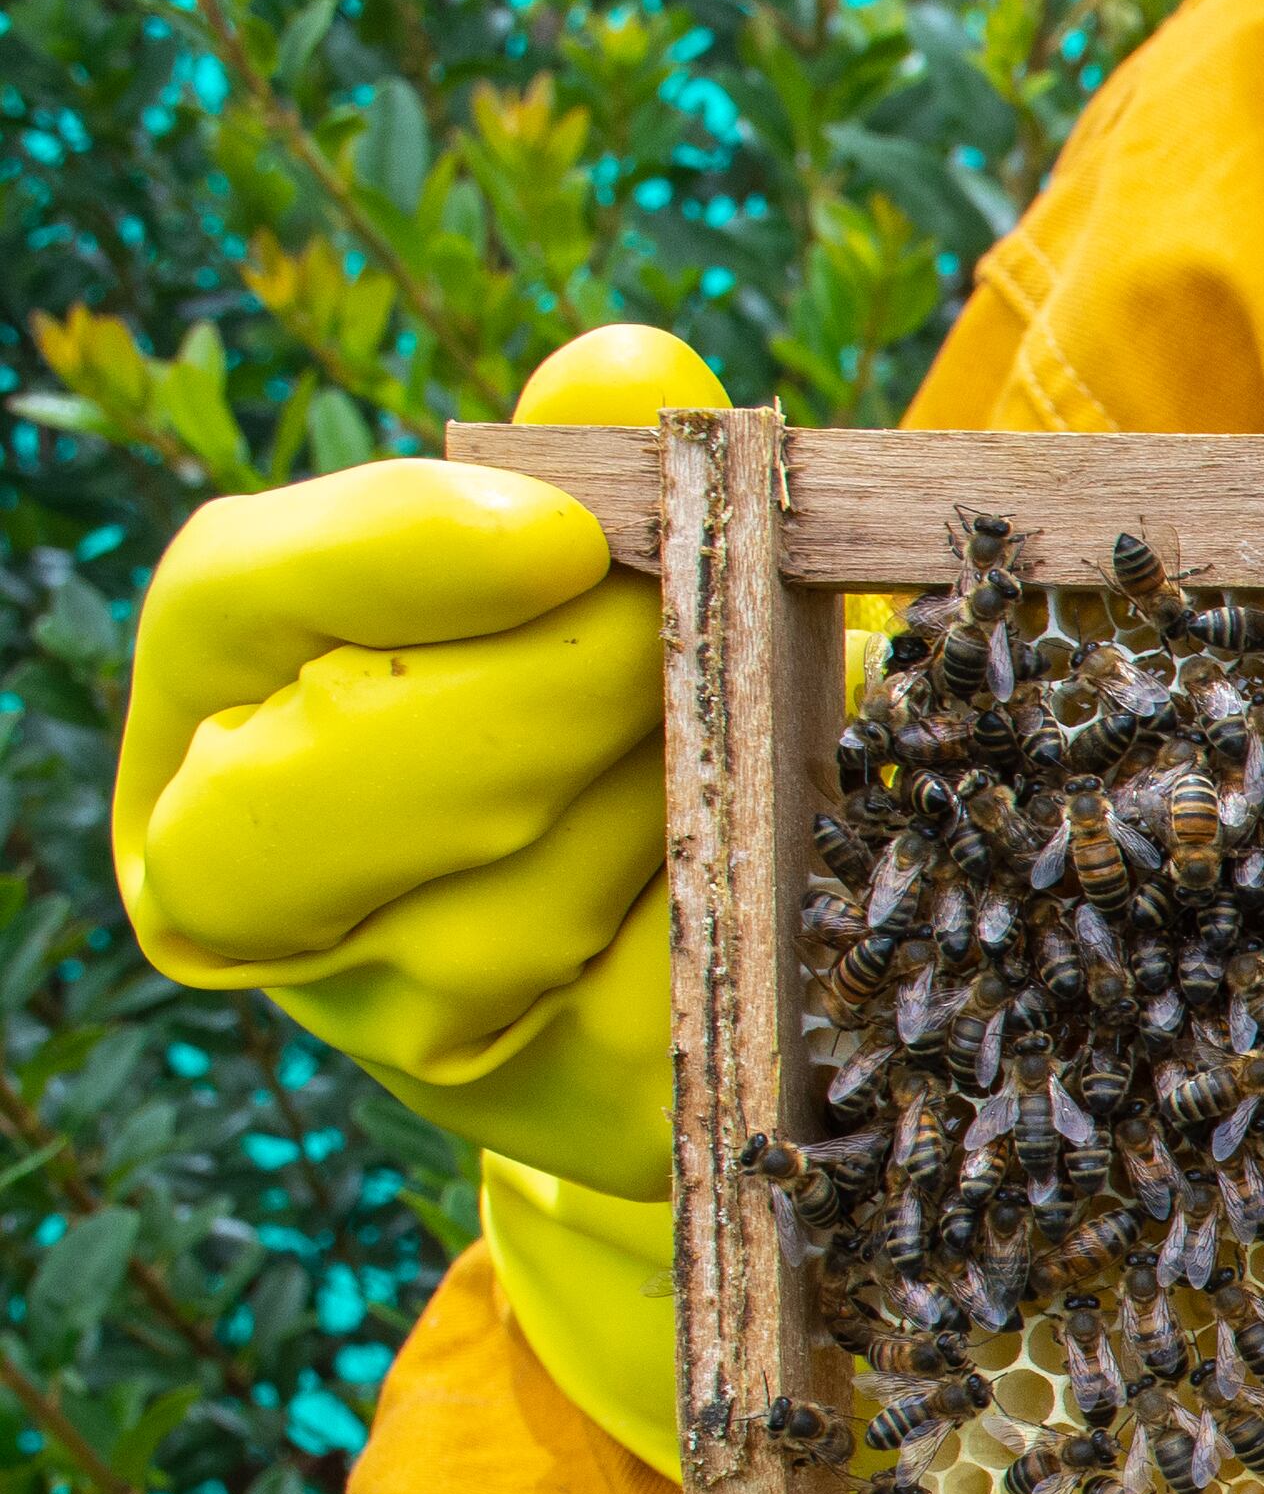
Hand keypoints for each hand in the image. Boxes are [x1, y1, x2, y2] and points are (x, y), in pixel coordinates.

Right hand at [119, 327, 724, 1467]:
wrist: (701, 927)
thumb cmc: (618, 699)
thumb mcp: (590, 572)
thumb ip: (596, 464)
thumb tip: (631, 375)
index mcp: (213, 707)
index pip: (234, 603)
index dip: (389, 557)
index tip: (554, 528)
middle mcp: (253, 891)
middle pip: (319, 797)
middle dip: (530, 696)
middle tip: (686, 620)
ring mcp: (404, 1031)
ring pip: (503, 915)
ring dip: (660, 793)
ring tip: (767, 709)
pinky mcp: (579, 1118)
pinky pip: (663, 1007)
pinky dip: (754, 901)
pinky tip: (820, 830)